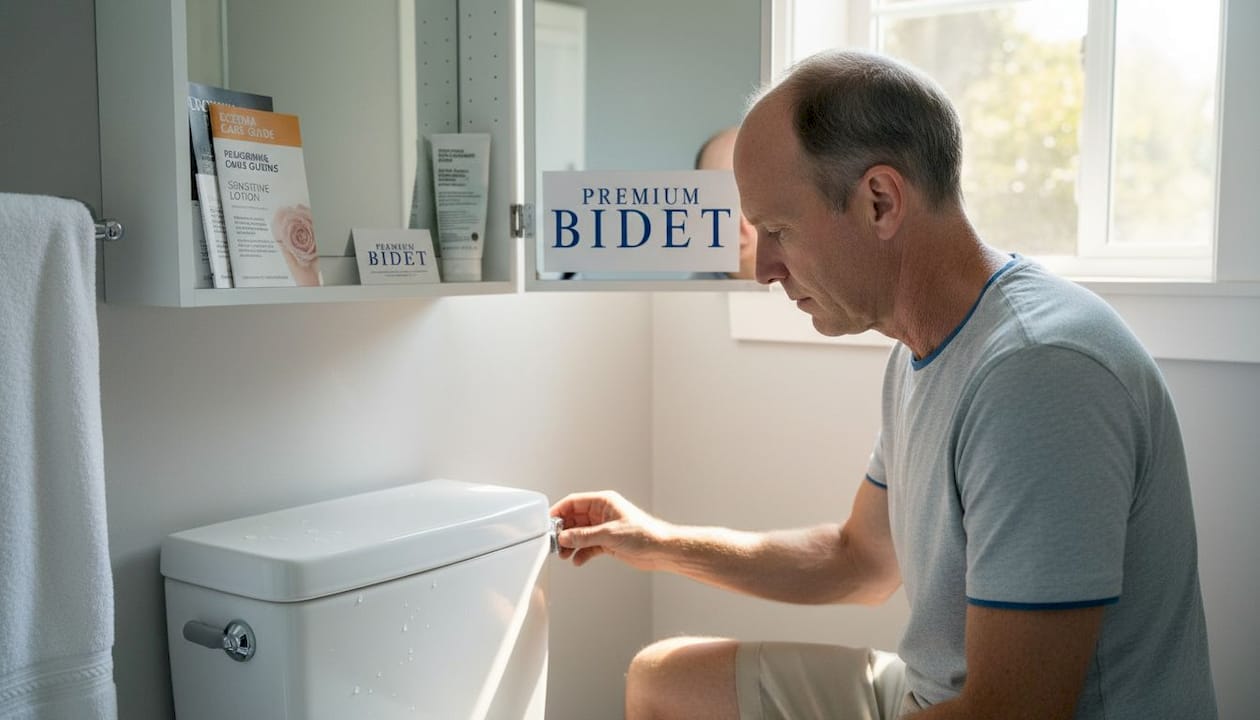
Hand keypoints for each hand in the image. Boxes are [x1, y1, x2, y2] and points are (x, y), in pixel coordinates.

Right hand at [550, 491, 671, 570]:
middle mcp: (602, 513)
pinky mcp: (607, 542)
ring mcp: (604, 528)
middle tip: (554, 544)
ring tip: (565, 555)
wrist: (661, 551)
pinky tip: (578, 561)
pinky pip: (588, 546)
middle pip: (574, 519)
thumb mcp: (609, 534)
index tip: (548, 524)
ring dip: (571, 544)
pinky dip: (581, 553)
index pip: (574, 503)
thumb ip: (584, 536)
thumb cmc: (644, 535)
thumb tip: (564, 537)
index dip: (559, 512)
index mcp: (603, 502)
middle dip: (563, 532)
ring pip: (579, 534)